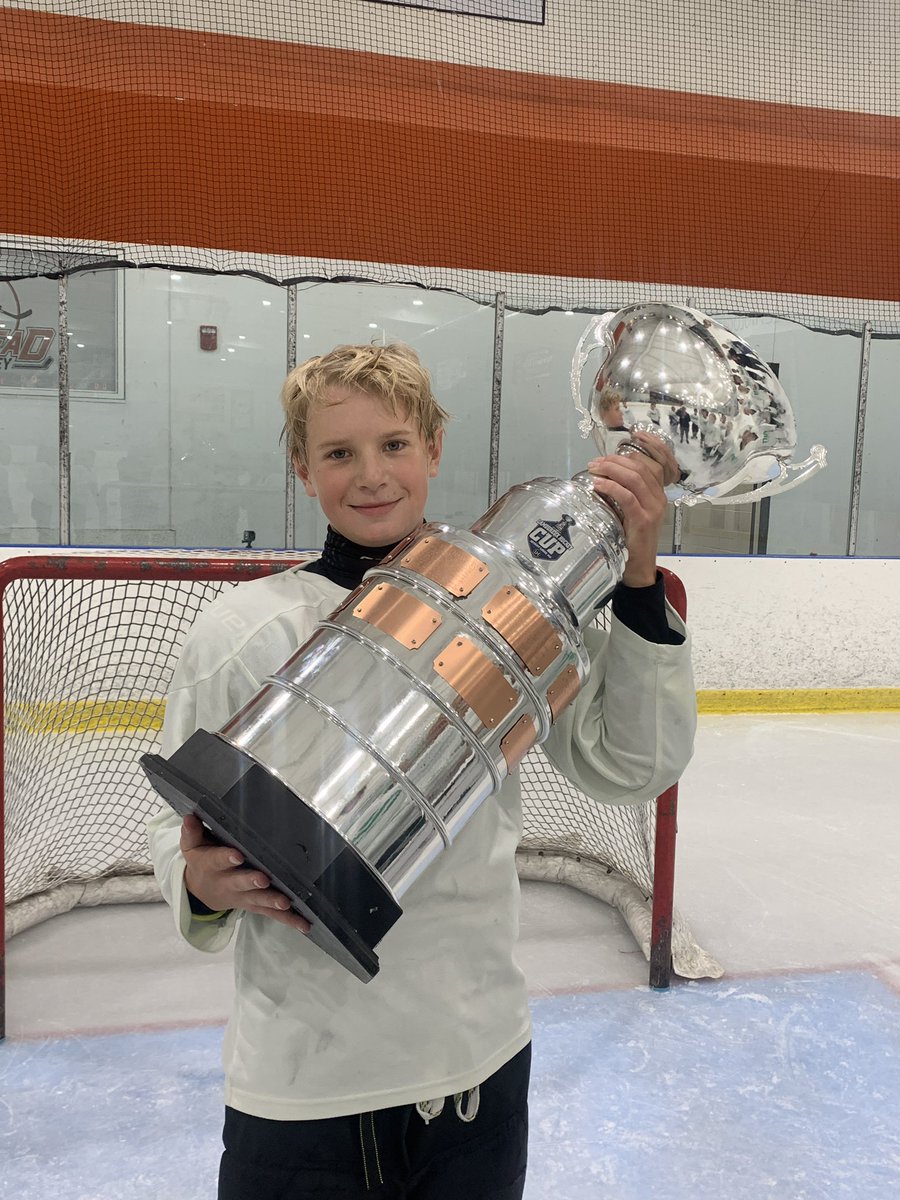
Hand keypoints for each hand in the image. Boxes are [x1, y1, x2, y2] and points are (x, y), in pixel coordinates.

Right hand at [180, 814, 309, 931]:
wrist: (200, 891)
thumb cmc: (202, 860)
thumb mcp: (192, 846)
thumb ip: (191, 832)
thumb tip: (189, 817)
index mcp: (211, 865)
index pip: (217, 860)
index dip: (226, 858)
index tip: (237, 854)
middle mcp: (227, 883)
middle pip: (240, 883)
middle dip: (251, 881)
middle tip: (263, 880)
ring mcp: (242, 897)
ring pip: (257, 900)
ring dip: (271, 902)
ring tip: (285, 902)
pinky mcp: (254, 905)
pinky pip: (271, 913)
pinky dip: (288, 919)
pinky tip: (304, 924)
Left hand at [586, 430, 676, 586]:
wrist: (638, 567)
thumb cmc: (630, 537)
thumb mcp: (629, 510)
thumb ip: (623, 492)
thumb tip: (602, 473)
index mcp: (658, 493)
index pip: (656, 462)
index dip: (646, 446)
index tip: (630, 437)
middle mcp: (659, 498)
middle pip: (640, 467)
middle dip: (615, 460)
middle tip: (595, 462)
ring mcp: (653, 509)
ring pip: (634, 478)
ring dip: (611, 470)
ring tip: (594, 470)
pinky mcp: (643, 520)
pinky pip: (627, 496)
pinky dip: (611, 487)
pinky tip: (597, 485)